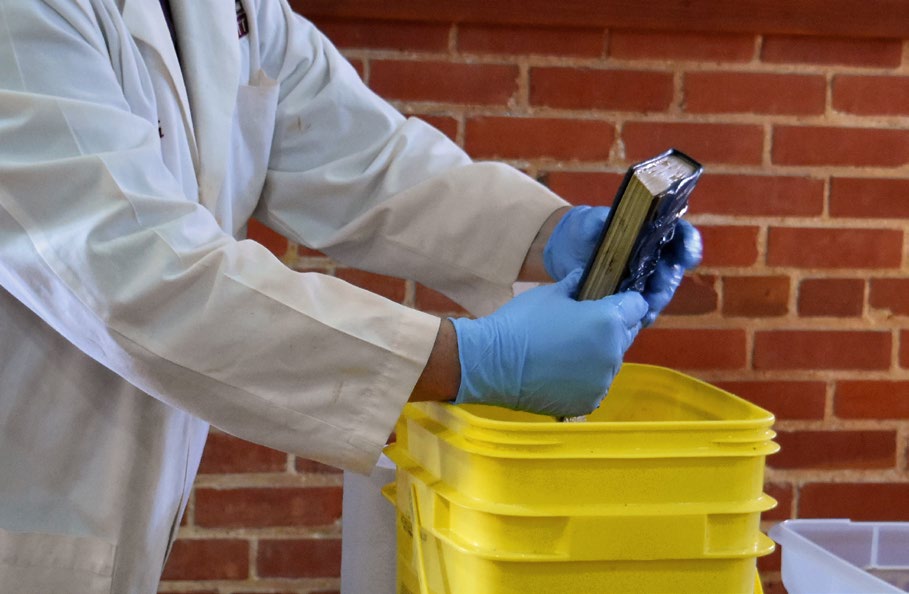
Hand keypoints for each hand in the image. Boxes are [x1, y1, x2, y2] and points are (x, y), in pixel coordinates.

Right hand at [449, 269, 647, 417]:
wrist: (493, 363)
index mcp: (608, 321)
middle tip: (580, 327)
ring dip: (598, 355)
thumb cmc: (522, 322)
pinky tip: (561, 372)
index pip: (637, 306)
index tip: (607, 302)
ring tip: (567, 352)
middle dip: (610, 328)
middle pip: (626, 335)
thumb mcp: (550, 294)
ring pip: (611, 361)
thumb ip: (575, 285)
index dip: (624, 301)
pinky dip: (585, 378)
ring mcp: (603, 381)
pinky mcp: (590, 401)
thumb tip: (584, 276)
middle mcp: (614, 352)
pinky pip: (596, 384)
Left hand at [543, 205, 701, 325]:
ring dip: (657, 299)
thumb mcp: (592, 219)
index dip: (690, 246)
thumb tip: (605, 222)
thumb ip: (601, 220)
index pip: (681, 236)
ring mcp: (645, 278)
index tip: (690, 258)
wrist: (569, 247)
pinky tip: (638, 317)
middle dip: (669, 279)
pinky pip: (642, 307)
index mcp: (654, 231)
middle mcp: (656, 255)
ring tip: (647, 304)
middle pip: (673, 268)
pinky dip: (642, 313)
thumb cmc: (588, 228)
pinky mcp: (631, 297)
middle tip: (659, 285)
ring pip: (661, 291)